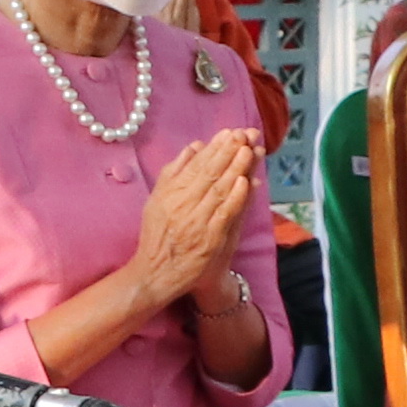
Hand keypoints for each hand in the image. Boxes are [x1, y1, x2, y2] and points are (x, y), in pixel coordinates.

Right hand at [128, 128, 264, 312]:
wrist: (156, 273)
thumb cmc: (158, 235)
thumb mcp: (157, 199)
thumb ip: (174, 171)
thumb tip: (195, 146)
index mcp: (170, 191)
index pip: (197, 165)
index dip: (216, 147)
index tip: (230, 132)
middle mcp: (182, 203)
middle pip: (210, 173)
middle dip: (229, 152)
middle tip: (245, 134)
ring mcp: (197, 221)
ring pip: (220, 190)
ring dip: (236, 169)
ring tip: (250, 150)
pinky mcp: (209, 239)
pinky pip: (225, 214)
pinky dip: (235, 197)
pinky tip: (246, 182)